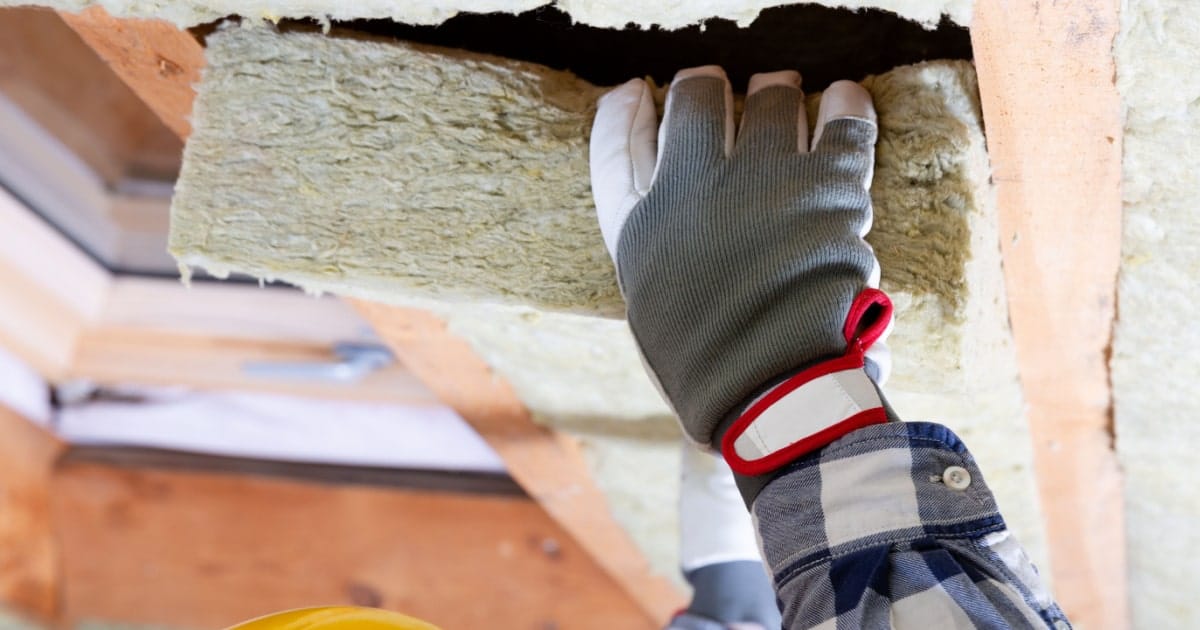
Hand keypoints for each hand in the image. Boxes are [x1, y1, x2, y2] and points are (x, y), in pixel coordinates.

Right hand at [590, 67, 892, 495]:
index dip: (624, 112)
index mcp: (641, 226)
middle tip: (723, 94)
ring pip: (771, 100)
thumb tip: (664, 197)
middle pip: (696, 100)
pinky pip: (842, 123)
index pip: (616, 146)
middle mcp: (692, 189)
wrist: (774, 396)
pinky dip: (847, 106)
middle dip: (707, 89)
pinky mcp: (827, 186)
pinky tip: (845, 97)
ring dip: (777, 95)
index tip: (636, 92)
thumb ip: (649, 241)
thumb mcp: (649, 308)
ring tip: (783, 97)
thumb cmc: (708, 365)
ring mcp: (760, 180)